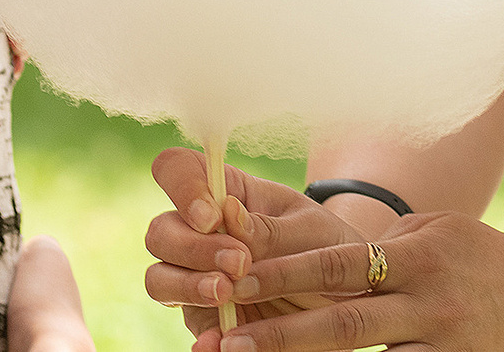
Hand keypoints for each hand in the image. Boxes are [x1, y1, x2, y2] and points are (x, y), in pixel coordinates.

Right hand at [144, 149, 376, 329]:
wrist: (345, 297)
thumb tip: (227, 213)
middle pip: (160, 231)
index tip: (212, 217)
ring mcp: (195, 276)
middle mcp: (199, 233)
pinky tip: (218, 341)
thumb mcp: (310, 229)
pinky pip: (190, 326)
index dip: (181, 187)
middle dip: (193, 248)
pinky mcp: (204, 317)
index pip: (176, 169)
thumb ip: (268, 227)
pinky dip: (201, 335)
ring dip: (188, 286)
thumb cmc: (326, 246)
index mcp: (225, 194)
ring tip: (226, 294)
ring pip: (159, 278)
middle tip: (239, 263)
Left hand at [192, 214, 503, 351]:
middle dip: (282, 334)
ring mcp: (442, 346)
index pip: (339, 264)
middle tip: (228, 342)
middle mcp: (429, 303)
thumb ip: (382, 248)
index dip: (285, 273)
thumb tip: (319, 263)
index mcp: (418, 255)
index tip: (236, 278)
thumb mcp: (435, 231)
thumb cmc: (479, 254)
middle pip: (344, 321)